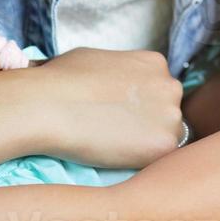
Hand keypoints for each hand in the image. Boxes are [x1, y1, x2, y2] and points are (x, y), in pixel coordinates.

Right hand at [34, 48, 184, 167]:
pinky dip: (142, 161)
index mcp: (155, 63)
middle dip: (149, 123)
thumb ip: (120, 72)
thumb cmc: (61, 79)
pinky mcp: (164, 143)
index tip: (123, 116)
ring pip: (167, 136)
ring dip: (147, 143)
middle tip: (119, 133)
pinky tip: (117, 157)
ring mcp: (171, 115)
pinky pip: (160, 158)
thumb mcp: (99, 60)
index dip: (142, 106)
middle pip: (169, 112)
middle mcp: (170, 86)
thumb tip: (113, 83)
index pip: (160, 90)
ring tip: (114, 146)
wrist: (49, 105)